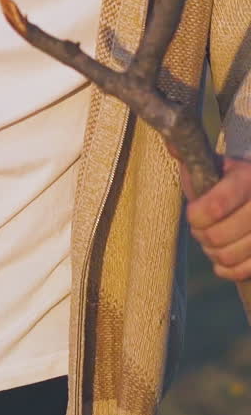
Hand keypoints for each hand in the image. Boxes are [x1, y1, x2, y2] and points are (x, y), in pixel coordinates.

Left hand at [181, 157, 250, 281]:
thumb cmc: (226, 180)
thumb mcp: (212, 164)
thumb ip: (191, 156)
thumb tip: (171, 142)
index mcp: (247, 179)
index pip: (216, 205)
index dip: (196, 216)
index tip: (192, 213)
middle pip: (219, 236)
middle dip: (201, 235)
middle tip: (200, 229)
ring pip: (229, 256)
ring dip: (212, 253)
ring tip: (211, 241)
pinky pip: (243, 272)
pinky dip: (227, 270)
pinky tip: (222, 260)